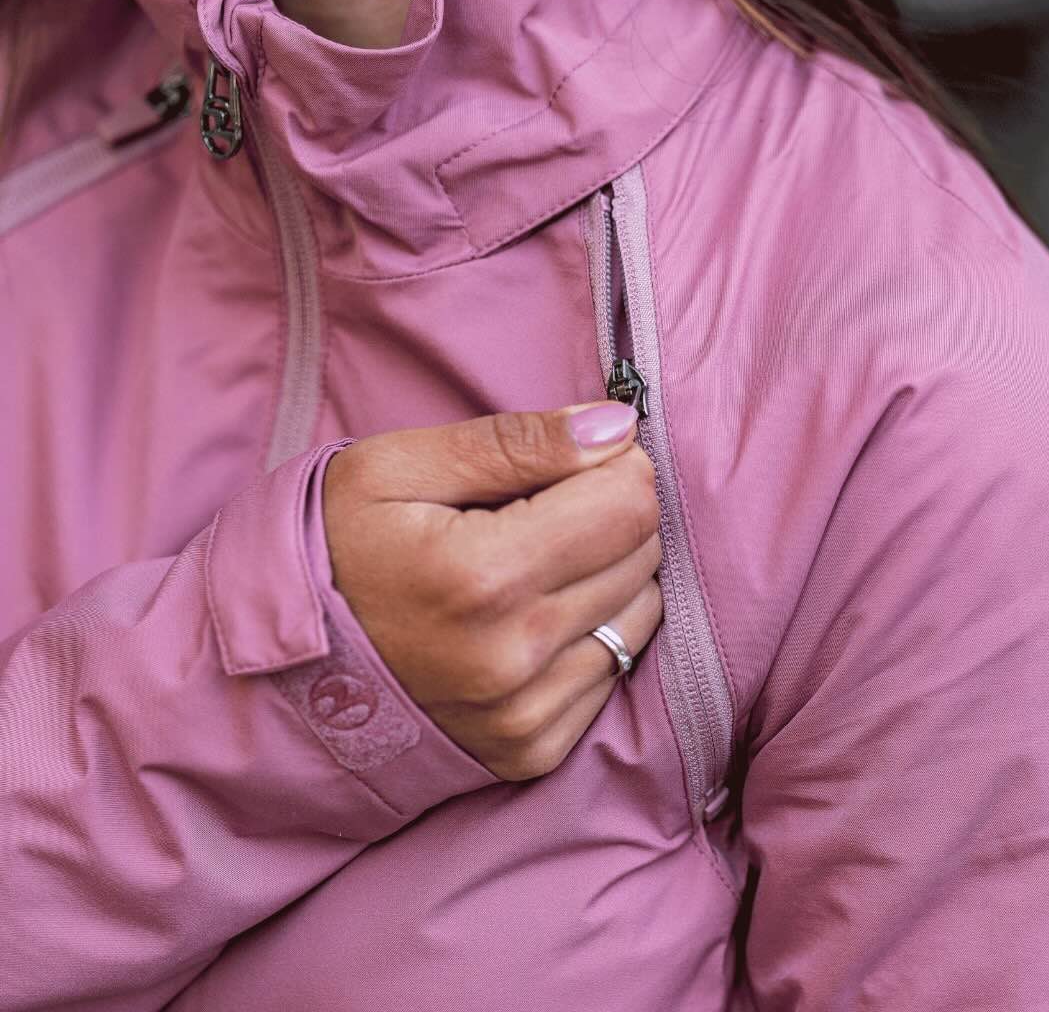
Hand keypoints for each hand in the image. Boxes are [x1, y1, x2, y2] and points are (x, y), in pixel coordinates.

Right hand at [321, 402, 662, 780]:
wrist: (274, 672)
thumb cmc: (334, 549)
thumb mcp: (400, 468)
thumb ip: (517, 442)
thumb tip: (617, 427)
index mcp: (482, 575)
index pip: (630, 503)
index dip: (613, 465)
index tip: (574, 461)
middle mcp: (514, 656)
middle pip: (643, 555)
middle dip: (610, 514)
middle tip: (543, 510)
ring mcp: (523, 715)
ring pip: (639, 614)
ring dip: (608, 576)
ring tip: (535, 564)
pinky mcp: (530, 751)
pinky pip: (613, 673)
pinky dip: (589, 635)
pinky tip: (530, 620)